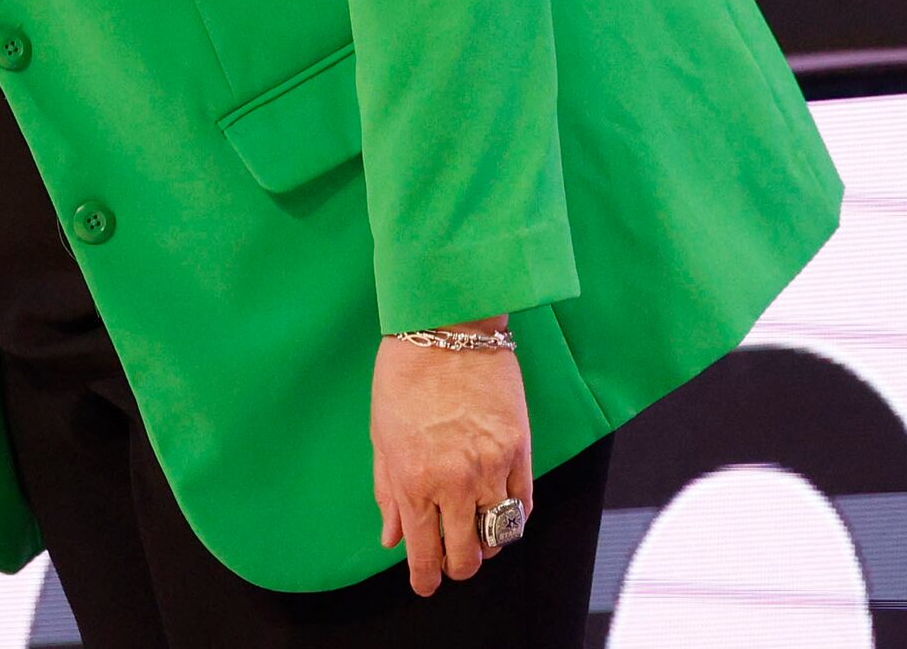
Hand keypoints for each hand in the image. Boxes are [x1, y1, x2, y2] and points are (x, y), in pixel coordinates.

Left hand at [371, 322, 530, 596]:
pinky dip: (514, 516)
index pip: (424, 554)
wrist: (446, 323)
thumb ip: (388, 491)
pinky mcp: (520, 448)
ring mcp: (492, 467)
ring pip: (500, 535)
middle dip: (458, 566)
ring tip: (477, 530)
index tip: (426, 583)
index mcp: (414, 482)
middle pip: (468, 555)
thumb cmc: (403, 374)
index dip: (426, 578)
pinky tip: (501, 508)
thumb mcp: (382, 436)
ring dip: (488, 542)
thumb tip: (392, 537)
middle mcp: (455, 483)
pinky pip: (524, 503)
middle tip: (452, 559)